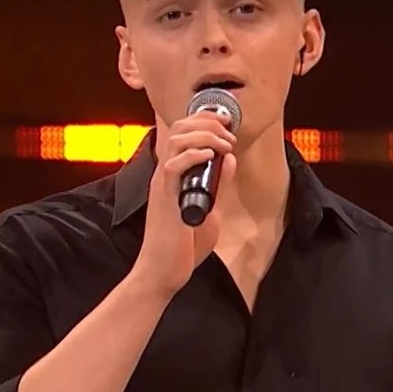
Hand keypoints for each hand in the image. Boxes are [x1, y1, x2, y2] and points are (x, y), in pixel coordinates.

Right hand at [130, 110, 237, 300]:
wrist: (163, 271)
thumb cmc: (182, 246)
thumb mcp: (210, 209)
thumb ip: (218, 185)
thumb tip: (229, 160)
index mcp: (174, 175)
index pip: (183, 132)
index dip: (205, 120)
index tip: (227, 123)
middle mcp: (165, 174)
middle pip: (179, 128)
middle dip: (207, 121)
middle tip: (229, 131)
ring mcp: (163, 185)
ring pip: (176, 141)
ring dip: (205, 135)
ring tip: (225, 144)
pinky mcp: (165, 198)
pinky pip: (174, 166)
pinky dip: (193, 155)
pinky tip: (211, 155)